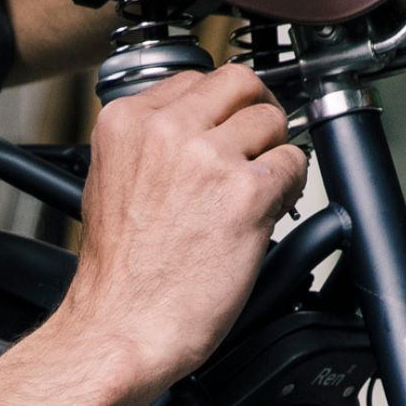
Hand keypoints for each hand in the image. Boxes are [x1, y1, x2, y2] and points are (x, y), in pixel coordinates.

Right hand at [60, 65, 309, 382]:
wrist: (121, 326)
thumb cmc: (119, 274)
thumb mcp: (110, 183)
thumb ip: (150, 144)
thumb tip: (197, 129)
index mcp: (127, 122)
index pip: (196, 78)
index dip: (220, 107)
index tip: (227, 129)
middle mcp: (166, 130)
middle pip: (240, 82)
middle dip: (255, 113)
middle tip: (258, 146)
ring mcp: (208, 158)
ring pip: (272, 120)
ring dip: (273, 154)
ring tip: (256, 191)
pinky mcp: (247, 191)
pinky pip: (294, 163)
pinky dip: (291, 188)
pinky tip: (267, 212)